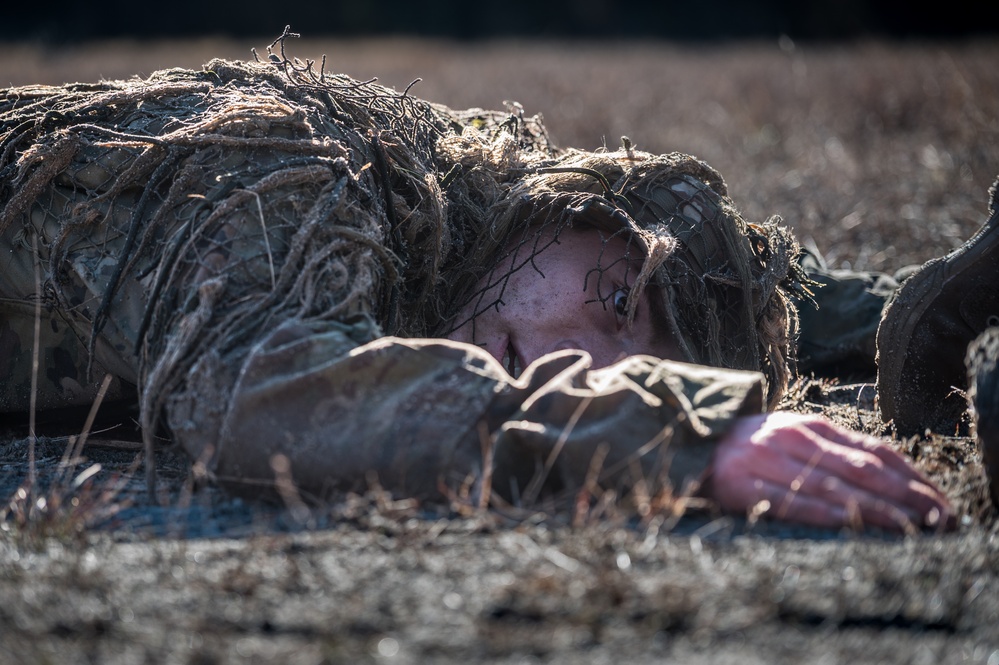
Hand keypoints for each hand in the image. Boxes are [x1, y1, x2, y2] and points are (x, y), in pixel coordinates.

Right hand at [706, 412, 955, 531]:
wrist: (687, 444)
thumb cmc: (748, 448)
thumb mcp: (791, 437)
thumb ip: (832, 451)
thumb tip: (889, 477)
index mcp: (809, 426)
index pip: (873, 450)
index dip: (912, 476)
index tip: (940, 500)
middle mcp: (793, 438)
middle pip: (862, 468)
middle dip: (907, 495)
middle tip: (939, 518)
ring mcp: (768, 461)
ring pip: (835, 486)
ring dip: (878, 508)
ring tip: (912, 526)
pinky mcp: (744, 485)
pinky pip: (792, 501)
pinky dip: (826, 513)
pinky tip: (854, 524)